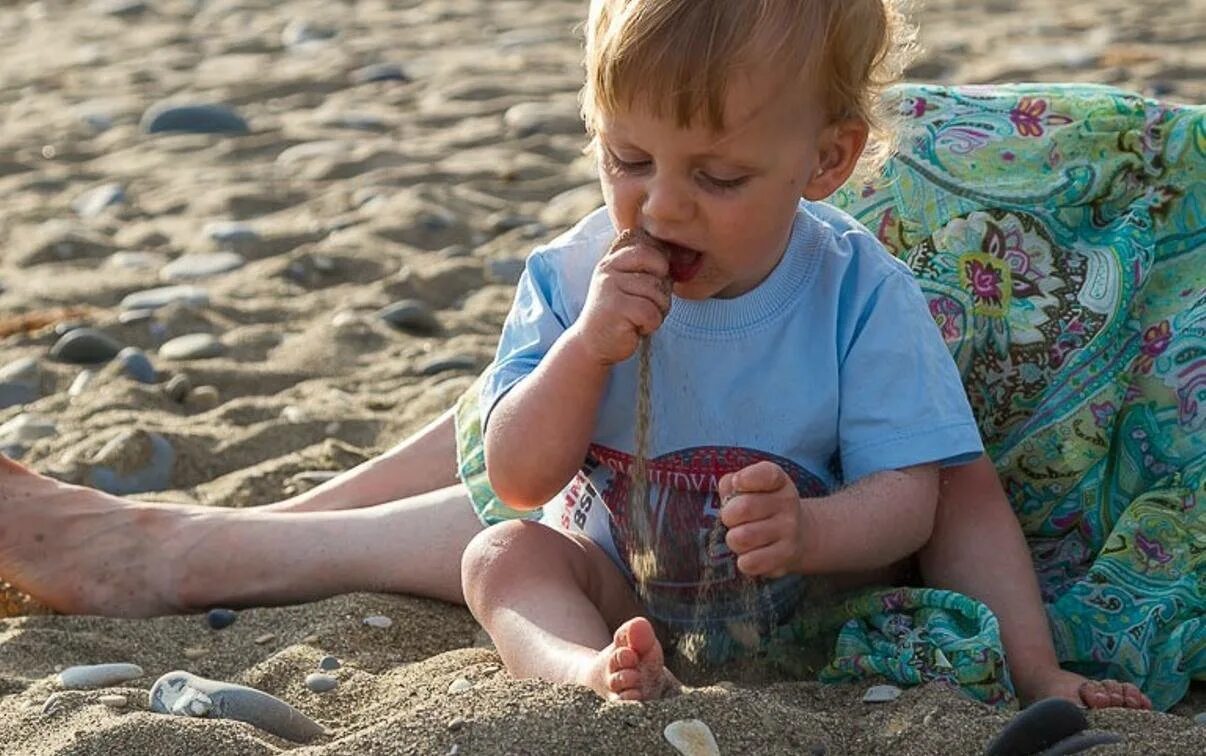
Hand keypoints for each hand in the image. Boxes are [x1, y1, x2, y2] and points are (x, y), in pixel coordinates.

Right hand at [568, 228, 671, 366]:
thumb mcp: (630, 284)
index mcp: (613, 260)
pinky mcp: (616, 308)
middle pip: (659, 271)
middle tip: (645, 306)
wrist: (593, 344)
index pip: (648, 250)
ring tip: (637, 318)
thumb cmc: (620, 314)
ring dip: (656, 311)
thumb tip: (680, 256)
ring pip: (658, 293)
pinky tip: (635, 328)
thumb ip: (647, 267)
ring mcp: (610, 287)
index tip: (650, 287)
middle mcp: (608, 269)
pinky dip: (650, 324)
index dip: (660, 268)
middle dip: (661, 293)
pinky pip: (652, 313)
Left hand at [717, 461, 806, 577]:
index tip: (738, 484)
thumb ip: (732, 483)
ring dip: (733, 540)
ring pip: (741, 538)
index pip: (765, 475)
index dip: (745, 479)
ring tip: (742, 537)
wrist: (800, 535)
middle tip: (733, 520)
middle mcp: (788, 503)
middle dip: (728, 516)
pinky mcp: (786, 556)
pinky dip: (743, 560)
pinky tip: (751, 553)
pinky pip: (750, 563)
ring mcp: (789, 531)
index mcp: (779, 481)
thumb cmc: (763, 507)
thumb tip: (729, 486)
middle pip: (742, 509)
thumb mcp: (750, 488)